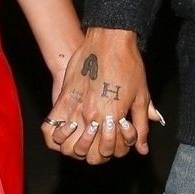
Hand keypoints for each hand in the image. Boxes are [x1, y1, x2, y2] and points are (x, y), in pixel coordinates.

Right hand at [42, 28, 155, 164]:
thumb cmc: (128, 65)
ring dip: (78, 147)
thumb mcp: (141, 96)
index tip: (117, 138)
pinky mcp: (63, 98)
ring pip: (71, 145)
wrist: (110, 39)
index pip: (111, 151)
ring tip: (86, 137)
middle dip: (98, 153)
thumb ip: (141, 126)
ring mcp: (76, 108)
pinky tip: (67, 130)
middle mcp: (92, 116)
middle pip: (90, 154)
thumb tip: (142, 148)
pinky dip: (57, 136)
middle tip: (102, 140)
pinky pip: (52, 127)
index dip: (116, 150)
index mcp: (113, 117)